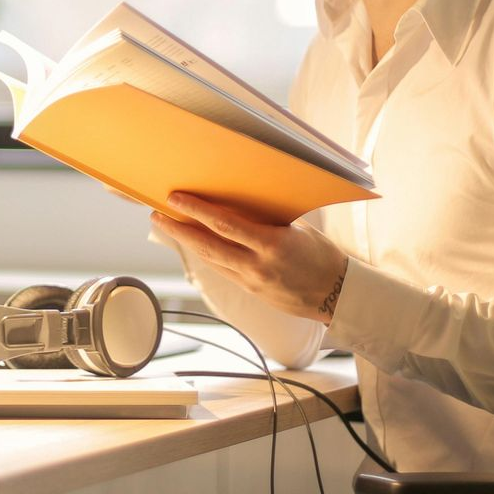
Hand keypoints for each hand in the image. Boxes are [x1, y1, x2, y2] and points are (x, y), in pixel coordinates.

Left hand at [150, 193, 347, 323]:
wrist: (336, 295)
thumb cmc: (322, 256)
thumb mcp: (299, 230)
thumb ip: (269, 219)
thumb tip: (242, 203)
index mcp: (272, 244)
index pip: (225, 224)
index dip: (196, 211)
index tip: (176, 198)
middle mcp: (257, 265)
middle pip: (207, 245)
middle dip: (179, 229)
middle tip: (157, 215)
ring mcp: (252, 281)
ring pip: (210, 260)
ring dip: (187, 243)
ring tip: (169, 226)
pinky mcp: (251, 291)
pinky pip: (222, 270)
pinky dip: (207, 255)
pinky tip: (196, 244)